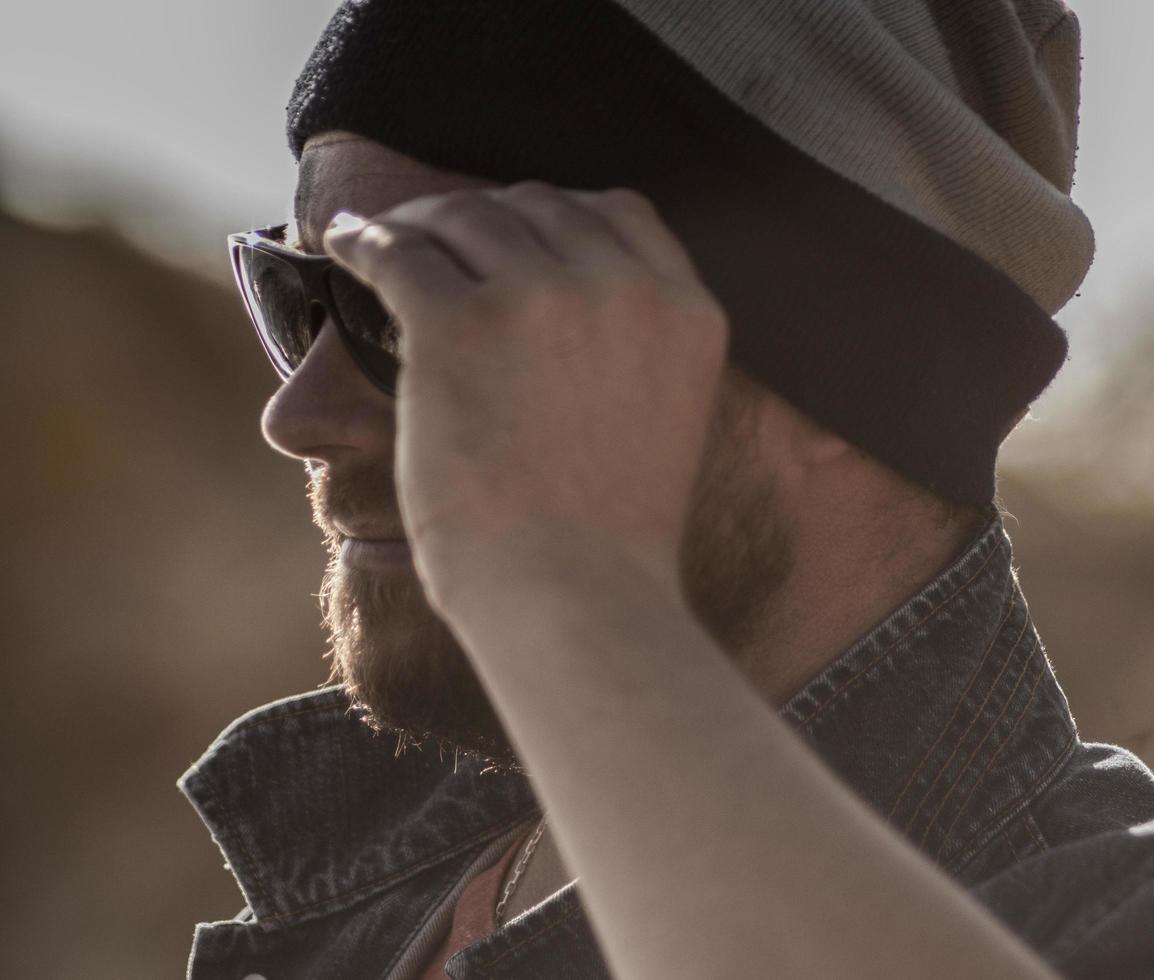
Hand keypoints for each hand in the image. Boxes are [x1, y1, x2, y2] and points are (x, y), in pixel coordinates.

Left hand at [323, 182, 728, 606]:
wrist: (577, 599)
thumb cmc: (609, 539)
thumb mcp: (661, 420)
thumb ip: (631, 350)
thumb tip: (556, 313)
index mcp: (685, 311)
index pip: (618, 212)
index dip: (555, 214)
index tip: (516, 233)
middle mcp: (622, 287)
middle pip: (537, 205)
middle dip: (483, 216)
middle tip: (439, 237)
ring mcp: (542, 299)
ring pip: (464, 218)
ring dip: (419, 223)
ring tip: (382, 238)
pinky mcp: (460, 325)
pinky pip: (398, 251)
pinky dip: (362, 239)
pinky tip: (342, 244)